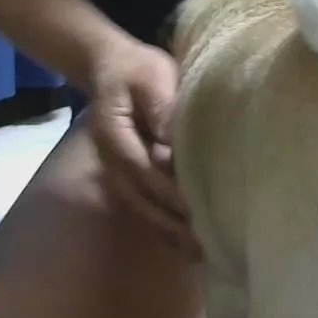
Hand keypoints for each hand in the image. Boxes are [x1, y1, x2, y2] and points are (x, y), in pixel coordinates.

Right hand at [86, 40, 196, 254]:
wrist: (112, 65)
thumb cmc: (137, 69)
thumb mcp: (150, 77)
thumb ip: (162, 108)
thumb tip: (175, 139)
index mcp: (114, 136)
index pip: (142, 169)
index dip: (168, 189)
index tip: (197, 206)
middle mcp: (112, 160)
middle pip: (142, 198)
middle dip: (172, 221)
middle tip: (205, 243)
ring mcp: (117, 171)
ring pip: (143, 206)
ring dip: (169, 229)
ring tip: (200, 251)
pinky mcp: (131, 173)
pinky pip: (145, 203)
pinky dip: (165, 223)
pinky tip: (185, 242)